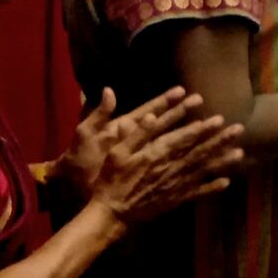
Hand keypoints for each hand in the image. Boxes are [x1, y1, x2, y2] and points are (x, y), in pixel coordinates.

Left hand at [57, 87, 194, 198]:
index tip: (183, 91)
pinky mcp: (140, 173)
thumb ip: (98, 114)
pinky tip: (192, 163)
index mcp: (124, 129)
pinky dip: (180, 165)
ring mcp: (139, 157)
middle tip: (201, 102)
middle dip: (183, 113)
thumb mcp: (85, 135)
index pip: (149, 112)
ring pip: (168, 144)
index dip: (165, 101)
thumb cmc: (78, 160)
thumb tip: (108, 91)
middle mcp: (135, 141)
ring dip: (187, 137)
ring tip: (208, 129)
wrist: (70, 187)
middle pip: (163, 124)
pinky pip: (164, 167)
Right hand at [84, 99, 241, 225]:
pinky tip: (227, 182)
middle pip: (200, 152)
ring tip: (240, 153)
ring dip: (222, 162)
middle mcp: (171, 169)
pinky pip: (197, 193)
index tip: (219, 119)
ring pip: (203, 171)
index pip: (184, 138)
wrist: (112, 213)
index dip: (203, 128)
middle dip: (220, 140)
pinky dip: (212, 188)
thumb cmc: (111, 179)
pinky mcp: (175, 200)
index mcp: (157, 154)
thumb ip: (136, 134)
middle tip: (239, 130)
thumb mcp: (118, 152)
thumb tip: (151, 116)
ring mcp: (175, 186)